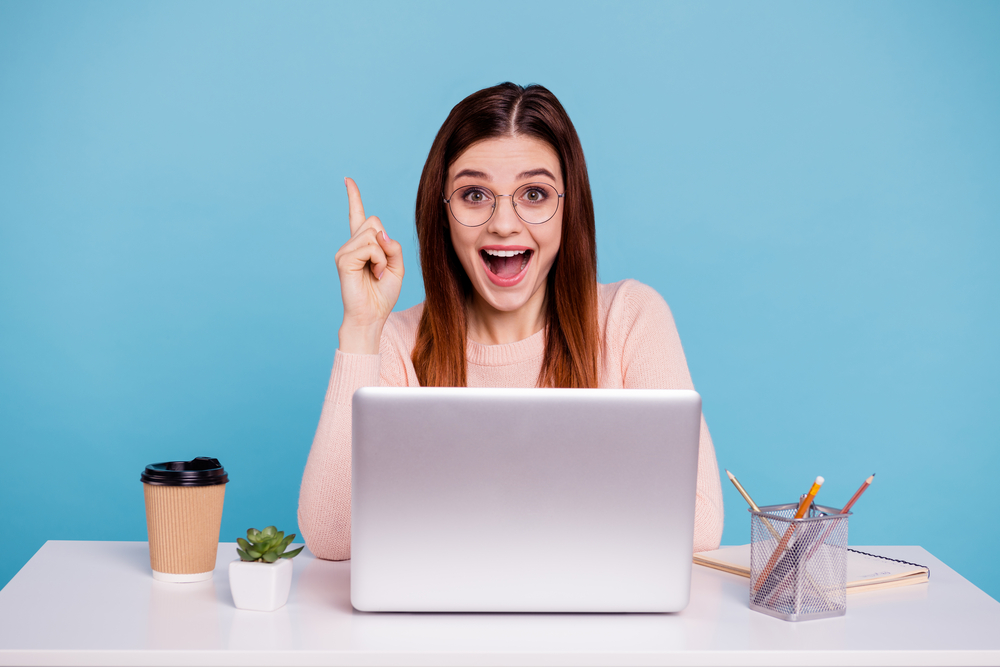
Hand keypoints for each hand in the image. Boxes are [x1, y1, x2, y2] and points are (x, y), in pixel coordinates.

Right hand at [335, 177, 403, 353]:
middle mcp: (350, 245)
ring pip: (373, 234)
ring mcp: (345, 251)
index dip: (354, 197)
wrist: (371, 316)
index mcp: (362, 245)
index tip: (348, 180)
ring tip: (377, 273)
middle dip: (386, 243)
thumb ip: (393, 246)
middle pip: (374, 222)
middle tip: (382, 267)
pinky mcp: (343, 259)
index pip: (358, 216)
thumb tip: (380, 233)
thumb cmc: (383, 294)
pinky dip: (378, 261)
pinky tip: (373, 274)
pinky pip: (370, 247)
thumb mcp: (397, 267)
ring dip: (383, 255)